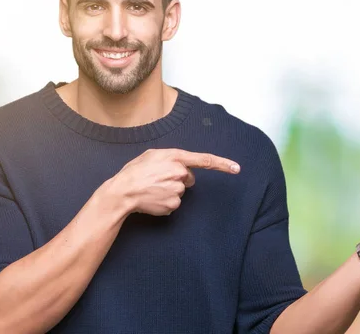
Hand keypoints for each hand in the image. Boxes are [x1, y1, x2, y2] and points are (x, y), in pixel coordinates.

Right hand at [98, 148, 239, 216]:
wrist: (122, 192)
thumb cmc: (135, 171)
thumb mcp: (152, 155)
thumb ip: (171, 157)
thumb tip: (183, 167)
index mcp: (175, 157)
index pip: (204, 160)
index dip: (222, 164)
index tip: (237, 168)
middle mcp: (179, 172)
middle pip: (189, 178)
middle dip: (179, 179)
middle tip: (159, 179)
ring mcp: (177, 190)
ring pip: (181, 191)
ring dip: (170, 190)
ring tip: (153, 188)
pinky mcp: (173, 205)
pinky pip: (174, 203)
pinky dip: (165, 202)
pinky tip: (153, 198)